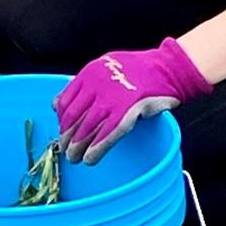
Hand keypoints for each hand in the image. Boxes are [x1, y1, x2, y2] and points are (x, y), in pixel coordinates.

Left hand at [54, 38, 211, 164]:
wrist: (167, 69)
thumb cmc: (140, 68)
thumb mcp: (106, 66)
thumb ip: (84, 83)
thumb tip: (59, 102)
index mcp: (89, 73)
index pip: (65, 101)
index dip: (61, 120)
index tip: (62, 130)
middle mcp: (96, 86)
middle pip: (73, 117)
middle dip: (66, 137)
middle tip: (65, 149)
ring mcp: (111, 100)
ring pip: (87, 128)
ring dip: (78, 147)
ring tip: (75, 158)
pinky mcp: (127, 112)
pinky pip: (107, 135)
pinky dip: (96, 149)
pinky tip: (90, 159)